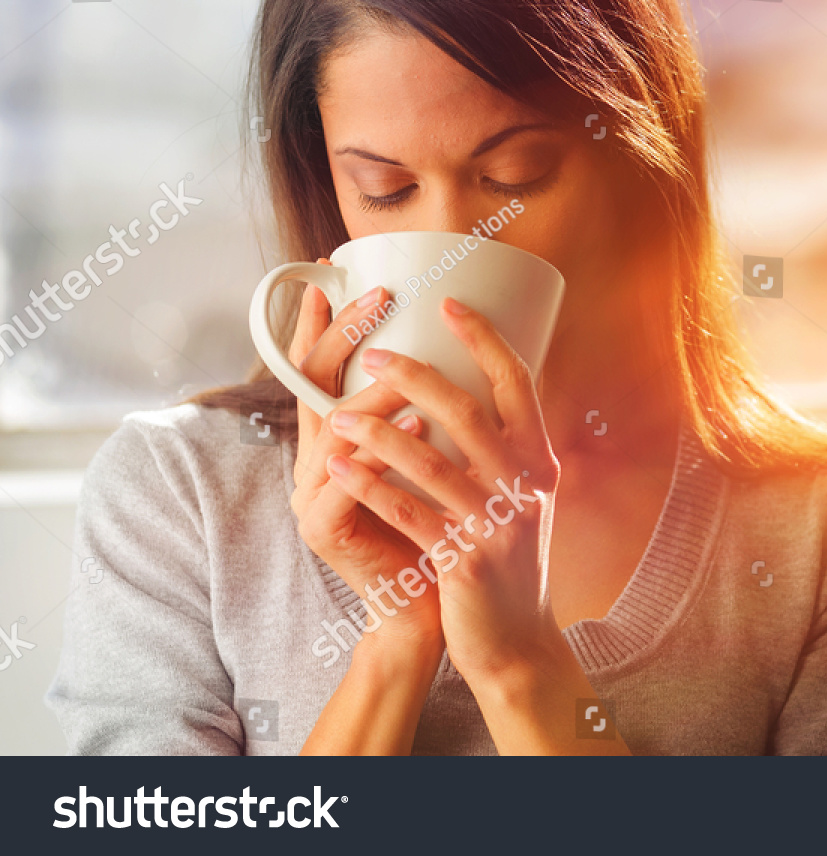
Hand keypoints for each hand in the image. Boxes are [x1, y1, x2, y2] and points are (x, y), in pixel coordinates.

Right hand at [286, 263, 442, 655]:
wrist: (431, 608)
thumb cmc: (438, 525)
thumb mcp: (432, 458)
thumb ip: (427, 411)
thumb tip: (463, 347)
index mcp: (333, 443)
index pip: (316, 368)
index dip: (318, 320)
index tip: (328, 272)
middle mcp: (312, 462)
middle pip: (311, 383)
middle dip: (341, 334)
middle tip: (377, 297)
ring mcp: (311, 496)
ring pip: (334, 427)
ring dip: (373, 387)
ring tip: (406, 354)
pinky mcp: (326, 531)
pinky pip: (352, 480)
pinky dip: (386, 447)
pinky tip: (418, 422)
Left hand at [321, 297, 567, 689]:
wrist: (516, 644)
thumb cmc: (508, 564)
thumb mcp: (523, 500)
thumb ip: (506, 451)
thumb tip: (469, 388)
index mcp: (540, 461)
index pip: (518, 383)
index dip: (484, 338)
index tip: (448, 303)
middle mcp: (526, 486)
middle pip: (468, 411)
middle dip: (414, 374)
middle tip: (374, 351)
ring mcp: (497, 525)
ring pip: (431, 461)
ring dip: (376, 430)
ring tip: (336, 412)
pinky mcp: (465, 562)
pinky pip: (408, 514)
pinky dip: (370, 485)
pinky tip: (337, 466)